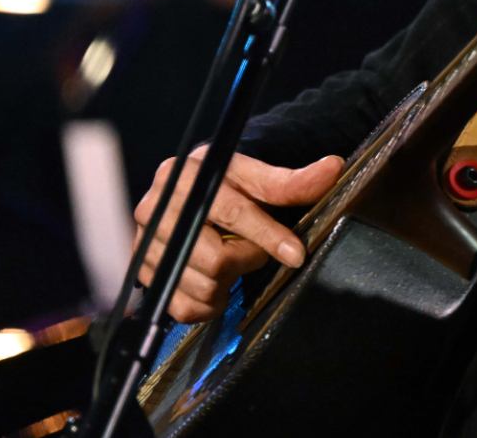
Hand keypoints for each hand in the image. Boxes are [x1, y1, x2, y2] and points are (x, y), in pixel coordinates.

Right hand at [131, 147, 342, 322]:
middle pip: (216, 257)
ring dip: (230, 283)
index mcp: (185, 175)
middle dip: (247, 259)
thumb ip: (292, 181)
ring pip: (202, 286)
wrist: (195, 196)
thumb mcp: (257, 179)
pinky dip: (209, 304)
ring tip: (234, 262)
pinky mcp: (142, 274)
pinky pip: (184, 308)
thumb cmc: (230, 187)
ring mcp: (144, 244)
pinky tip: (216, 283)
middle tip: (255, 251)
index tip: (296, 254)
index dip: (268, 235)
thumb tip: (334, 168)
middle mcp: (155, 208)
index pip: (232, 212)